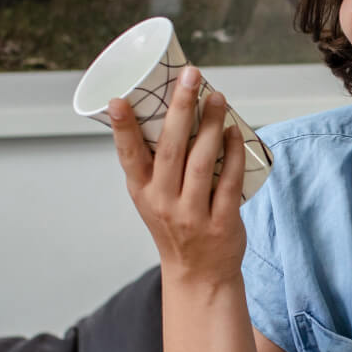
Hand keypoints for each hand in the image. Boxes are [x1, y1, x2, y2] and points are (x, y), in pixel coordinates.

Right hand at [109, 66, 246, 284]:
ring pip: (201, 162)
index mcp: (142, 192)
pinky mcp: (222, 223)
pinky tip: (234, 131)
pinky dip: (233, 153)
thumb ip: (157, 164)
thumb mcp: (154, 199)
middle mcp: (163, 203)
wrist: (199, 276)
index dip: (122, 129)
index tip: (118, 100)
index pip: (128, 157)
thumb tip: (173, 110)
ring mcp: (192, 215)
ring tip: (217, 97)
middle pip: (170, 150)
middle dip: (179, 109)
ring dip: (210, 125)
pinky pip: (230, 181)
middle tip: (189, 76)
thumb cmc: (176, 227)